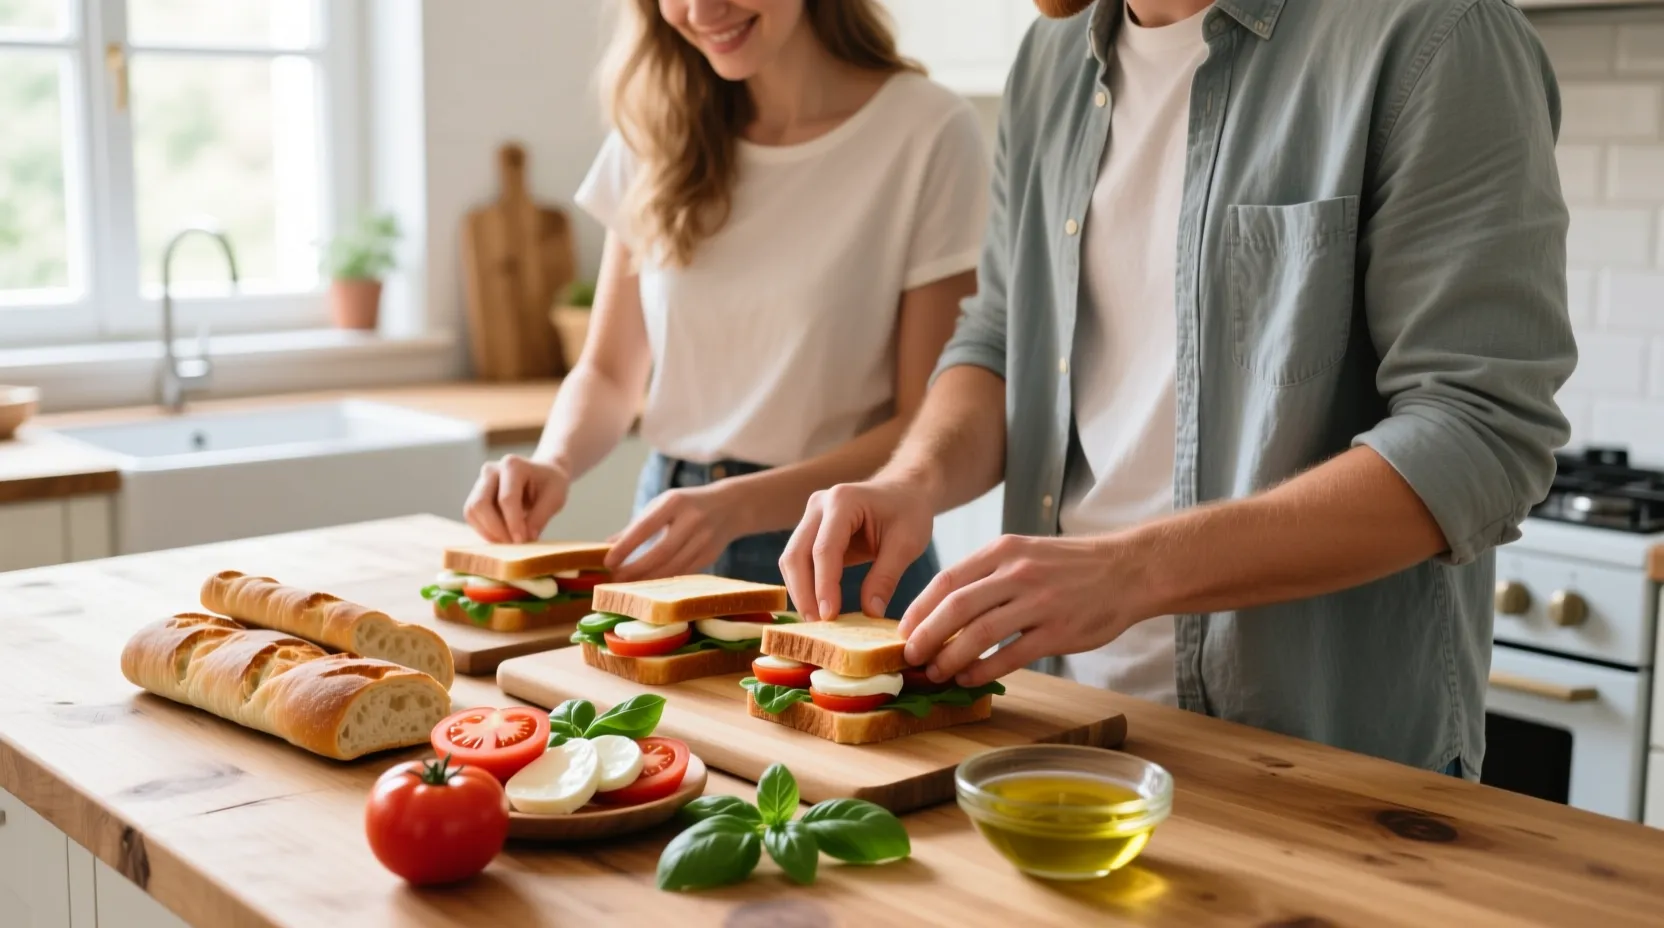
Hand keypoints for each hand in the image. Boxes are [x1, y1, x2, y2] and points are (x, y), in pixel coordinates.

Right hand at [463, 455, 570, 542]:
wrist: (542, 475)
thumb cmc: (550, 484)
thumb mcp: (555, 498)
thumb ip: (540, 517)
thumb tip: (526, 538)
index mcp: (513, 465)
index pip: (507, 499)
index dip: (513, 523)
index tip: (522, 541)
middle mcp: (491, 470)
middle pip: (480, 504)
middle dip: (496, 529)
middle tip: (513, 544)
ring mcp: (480, 482)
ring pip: (472, 512)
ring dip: (488, 532)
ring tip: (509, 542)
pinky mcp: (476, 495)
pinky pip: (473, 517)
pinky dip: (485, 530)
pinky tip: (502, 536)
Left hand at [605, 483, 747, 580]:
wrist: (730, 506)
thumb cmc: (686, 505)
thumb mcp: (662, 505)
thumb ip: (637, 525)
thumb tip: (607, 545)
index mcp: (674, 502)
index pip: (645, 527)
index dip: (626, 546)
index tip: (608, 561)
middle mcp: (692, 520)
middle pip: (661, 552)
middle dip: (636, 569)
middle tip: (616, 579)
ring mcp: (704, 539)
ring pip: (674, 567)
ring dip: (649, 579)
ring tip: (629, 586)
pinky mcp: (710, 555)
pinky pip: (684, 573)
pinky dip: (665, 581)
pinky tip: (650, 586)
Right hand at [779, 479, 934, 620]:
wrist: (905, 490)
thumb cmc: (909, 512)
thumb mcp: (907, 543)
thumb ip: (886, 577)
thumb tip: (870, 613)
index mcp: (843, 501)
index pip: (824, 549)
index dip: (824, 586)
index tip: (830, 617)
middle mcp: (819, 505)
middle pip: (796, 554)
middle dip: (803, 593)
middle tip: (818, 626)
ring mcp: (811, 516)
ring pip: (791, 559)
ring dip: (800, 592)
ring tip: (817, 622)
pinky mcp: (810, 529)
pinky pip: (799, 561)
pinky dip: (804, 585)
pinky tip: (817, 607)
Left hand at [898, 534, 1149, 687]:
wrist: (1128, 569)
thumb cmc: (1069, 565)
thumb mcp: (1024, 552)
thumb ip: (987, 574)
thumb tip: (942, 609)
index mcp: (1003, 550)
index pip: (947, 580)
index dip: (919, 608)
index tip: (903, 631)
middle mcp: (1018, 573)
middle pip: (956, 607)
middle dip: (926, 635)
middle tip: (909, 656)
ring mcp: (1039, 602)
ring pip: (980, 633)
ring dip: (951, 657)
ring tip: (935, 672)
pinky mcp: (1058, 631)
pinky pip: (1011, 655)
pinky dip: (984, 670)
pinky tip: (970, 679)